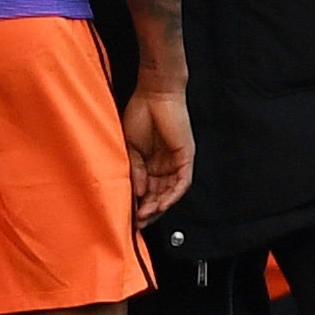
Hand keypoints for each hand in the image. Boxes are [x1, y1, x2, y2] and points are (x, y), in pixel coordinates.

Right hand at [122, 83, 194, 223]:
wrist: (154, 93)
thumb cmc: (140, 113)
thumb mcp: (130, 148)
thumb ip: (134, 170)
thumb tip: (137, 192)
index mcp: (151, 163)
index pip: (147, 190)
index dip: (139, 204)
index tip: (129, 214)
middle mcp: (165, 165)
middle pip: (159, 195)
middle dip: (149, 210)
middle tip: (137, 221)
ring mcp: (176, 162)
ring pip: (170, 192)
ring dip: (159, 206)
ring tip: (146, 216)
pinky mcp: (186, 157)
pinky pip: (182, 182)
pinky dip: (172, 195)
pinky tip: (162, 204)